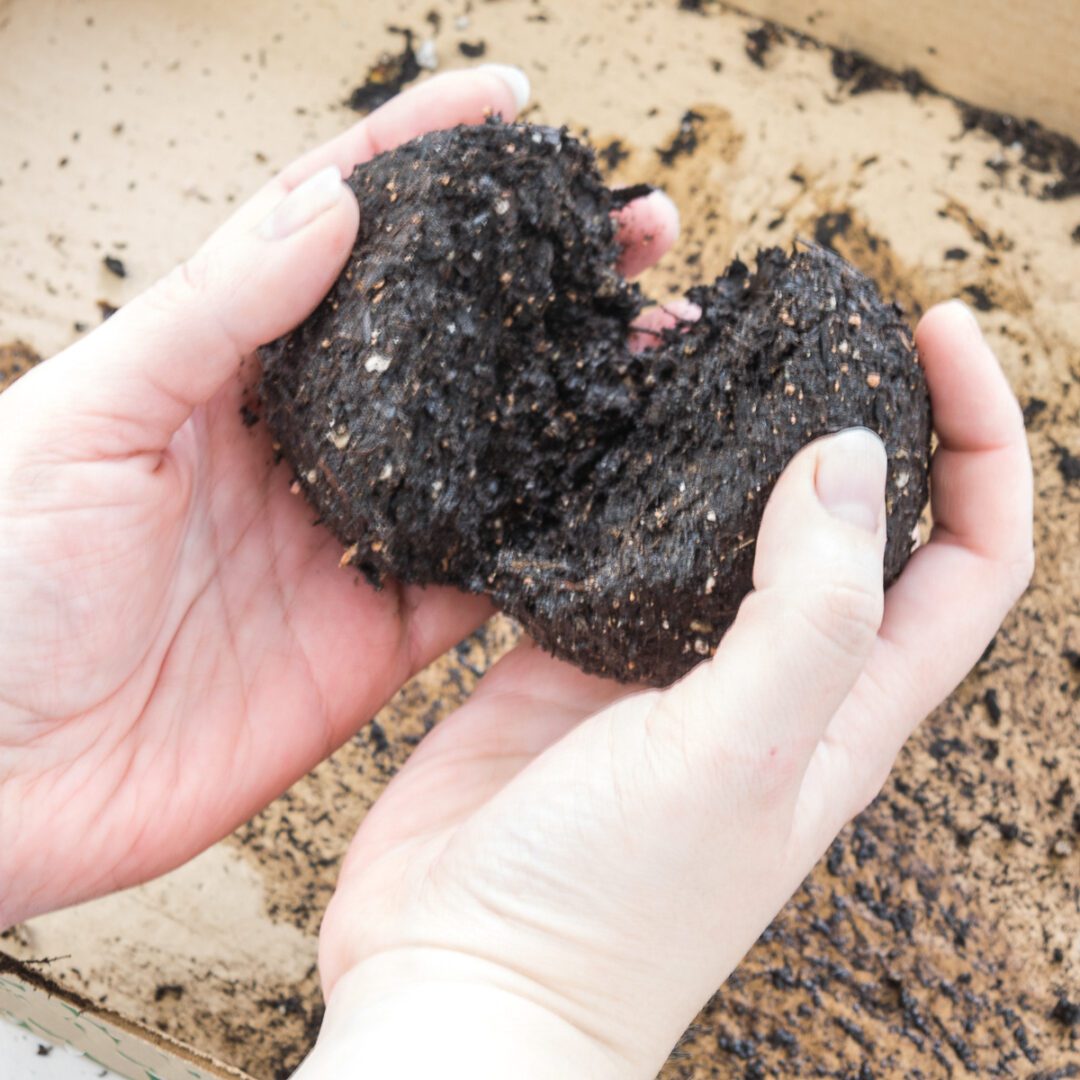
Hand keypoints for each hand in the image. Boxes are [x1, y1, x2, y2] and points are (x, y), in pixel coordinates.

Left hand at [0, 67, 680, 926]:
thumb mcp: (87, 416)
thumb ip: (214, 311)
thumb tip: (333, 207)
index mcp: (224, 366)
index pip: (341, 232)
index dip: (425, 160)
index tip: (511, 109)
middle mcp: (306, 443)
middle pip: (446, 338)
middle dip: (541, 274)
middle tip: (632, 230)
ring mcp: (353, 538)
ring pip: (488, 449)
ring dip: (571, 394)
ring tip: (655, 338)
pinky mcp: (380, 636)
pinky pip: (484, 575)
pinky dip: (547, 533)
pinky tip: (610, 484)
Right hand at [305, 302, 1032, 1077]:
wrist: (462, 973)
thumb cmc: (609, 907)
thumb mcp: (738, 758)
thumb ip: (807, 611)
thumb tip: (850, 458)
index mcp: (843, 704)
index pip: (969, 554)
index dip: (980, 437)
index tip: (936, 329)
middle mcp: (764, 675)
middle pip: (848, 518)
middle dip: (850, 407)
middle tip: (802, 316)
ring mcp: (661, 661)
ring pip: (717, 516)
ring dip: (720, 431)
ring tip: (689, 344)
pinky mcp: (566, 656)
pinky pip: (606, 543)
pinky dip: (609, 479)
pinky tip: (588, 429)